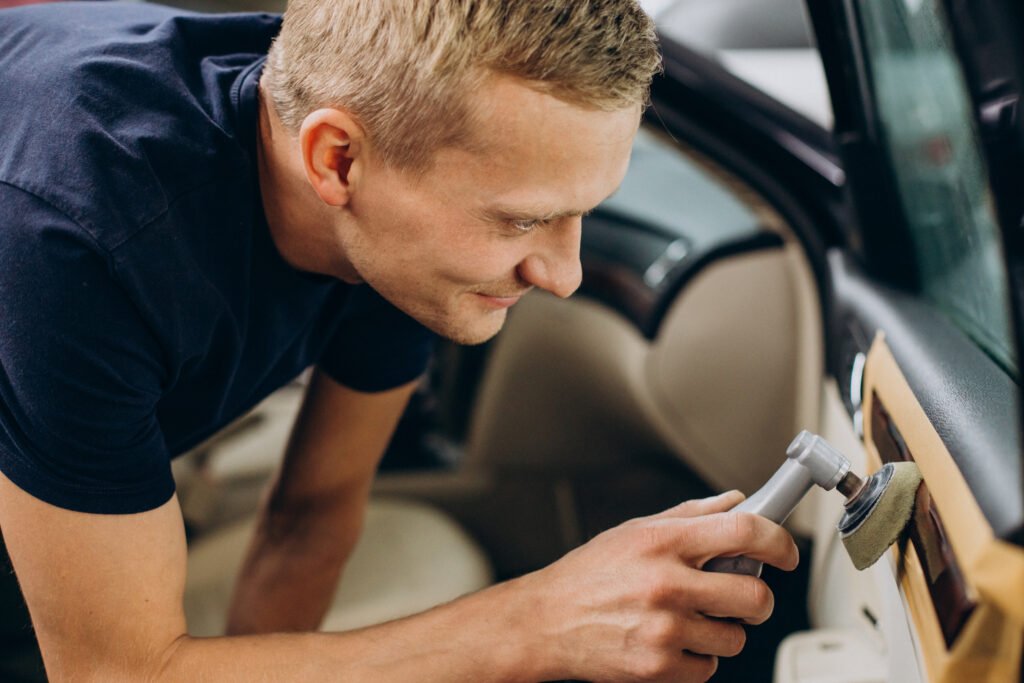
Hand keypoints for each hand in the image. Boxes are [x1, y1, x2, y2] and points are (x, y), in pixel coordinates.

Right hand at [516, 490, 799, 681]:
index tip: (785, 551)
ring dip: (723, 631)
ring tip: (690, 619)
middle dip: (757, 598)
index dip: (777, 541)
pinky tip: (672, 642)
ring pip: (735, 637)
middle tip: (741, 595)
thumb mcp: (635, 532)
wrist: (545, 621)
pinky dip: (698, 659)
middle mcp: (666, 582)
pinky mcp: (658, 667)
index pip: (744, 531)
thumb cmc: (588, 575)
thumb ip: (690, 516)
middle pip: (754, 595)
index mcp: (663, 542)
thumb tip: (735, 501)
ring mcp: (663, 628)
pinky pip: (708, 668)